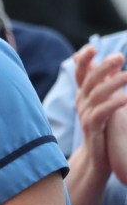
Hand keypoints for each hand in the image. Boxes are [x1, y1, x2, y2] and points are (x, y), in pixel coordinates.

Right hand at [73, 45, 126, 177]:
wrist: (98, 157)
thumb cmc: (104, 127)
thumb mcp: (103, 103)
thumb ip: (105, 83)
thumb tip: (113, 63)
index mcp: (84, 94)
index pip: (80, 72)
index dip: (84, 60)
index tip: (92, 47)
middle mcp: (81, 101)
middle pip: (89, 80)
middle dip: (103, 67)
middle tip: (120, 57)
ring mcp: (85, 114)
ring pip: (97, 94)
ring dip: (113, 83)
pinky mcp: (92, 127)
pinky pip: (102, 112)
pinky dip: (113, 104)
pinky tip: (125, 98)